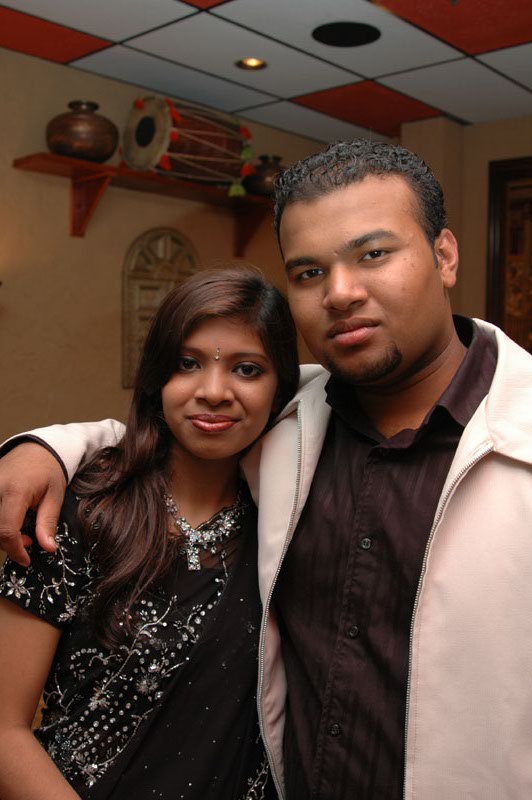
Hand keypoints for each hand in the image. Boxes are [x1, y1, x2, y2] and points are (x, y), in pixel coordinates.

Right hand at [0, 444, 65, 565]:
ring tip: (20, 531)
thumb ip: (48, 523)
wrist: (36, 448)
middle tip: (29, 541)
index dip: (15, 550)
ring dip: (1, 534)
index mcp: (16, 492)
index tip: (26, 559)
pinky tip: (9, 521)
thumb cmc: (48, 470)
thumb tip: (48, 548)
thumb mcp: (54, 496)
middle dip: (9, 544)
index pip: (6, 530)